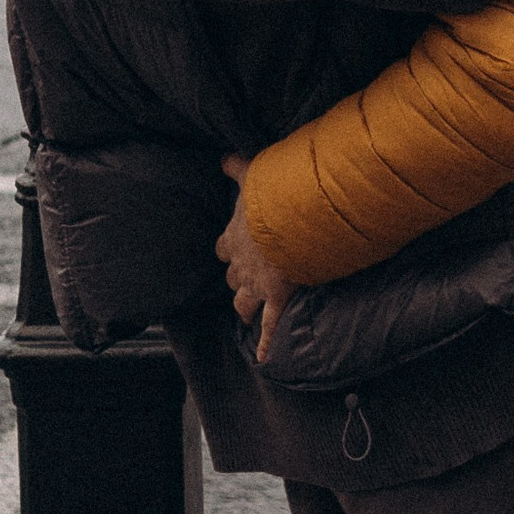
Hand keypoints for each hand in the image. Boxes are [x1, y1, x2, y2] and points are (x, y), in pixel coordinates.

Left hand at [218, 154, 292, 362]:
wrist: (291, 221)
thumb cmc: (272, 197)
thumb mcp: (252, 175)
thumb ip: (236, 166)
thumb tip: (222, 155)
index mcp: (233, 238)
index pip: (223, 249)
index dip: (228, 250)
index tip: (232, 250)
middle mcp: (240, 265)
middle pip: (231, 279)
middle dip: (237, 281)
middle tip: (245, 282)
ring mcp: (257, 284)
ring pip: (243, 303)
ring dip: (245, 308)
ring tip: (248, 316)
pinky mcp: (276, 297)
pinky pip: (269, 324)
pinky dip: (265, 342)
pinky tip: (263, 357)